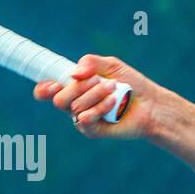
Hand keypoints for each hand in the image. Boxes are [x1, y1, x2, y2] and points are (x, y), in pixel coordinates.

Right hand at [33, 54, 159, 138]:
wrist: (150, 104)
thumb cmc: (131, 84)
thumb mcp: (111, 65)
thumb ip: (90, 63)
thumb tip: (73, 74)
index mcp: (73, 87)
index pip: (47, 90)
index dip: (44, 89)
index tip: (52, 84)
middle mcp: (74, 104)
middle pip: (58, 99)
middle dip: (78, 87)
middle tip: (99, 81)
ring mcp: (82, 119)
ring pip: (75, 107)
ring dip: (96, 94)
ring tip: (114, 90)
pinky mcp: (92, 131)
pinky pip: (84, 120)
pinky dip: (99, 108)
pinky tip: (112, 103)